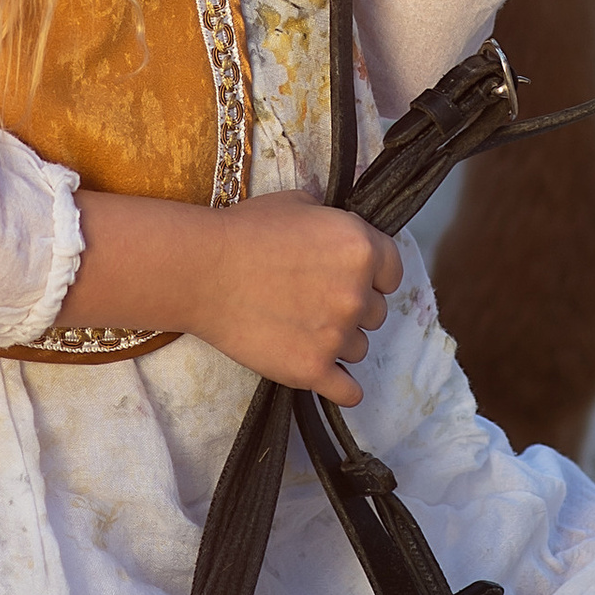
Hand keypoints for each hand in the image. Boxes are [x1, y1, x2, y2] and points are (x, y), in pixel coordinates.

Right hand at [189, 191, 403, 401]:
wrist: (201, 271)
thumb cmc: (243, 231)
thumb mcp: (298, 202)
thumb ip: (333, 220)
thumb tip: (338, 230)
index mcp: (361, 247)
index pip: (392, 273)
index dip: (372, 276)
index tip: (351, 279)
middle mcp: (358, 293)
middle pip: (376, 313)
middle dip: (351, 308)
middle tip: (313, 301)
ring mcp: (336, 335)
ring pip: (359, 348)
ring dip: (337, 341)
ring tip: (300, 327)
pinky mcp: (312, 369)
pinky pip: (349, 391)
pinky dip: (342, 387)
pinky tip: (330, 379)